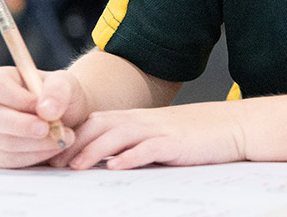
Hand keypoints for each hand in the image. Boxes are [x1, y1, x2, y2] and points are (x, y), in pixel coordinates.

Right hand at [0, 66, 86, 167]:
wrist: (66, 116)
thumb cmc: (57, 96)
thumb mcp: (64, 83)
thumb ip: (57, 90)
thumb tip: (45, 110)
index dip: (19, 99)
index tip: (42, 107)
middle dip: (24, 126)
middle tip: (49, 129)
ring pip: (4, 142)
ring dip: (36, 143)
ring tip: (60, 137)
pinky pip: (10, 160)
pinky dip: (34, 156)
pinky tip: (51, 147)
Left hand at [55, 102, 247, 170]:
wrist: (233, 127)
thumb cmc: (195, 136)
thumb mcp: (158, 136)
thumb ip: (133, 143)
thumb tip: (105, 160)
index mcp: (137, 119)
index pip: (96, 122)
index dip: (72, 137)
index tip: (54, 155)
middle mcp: (143, 121)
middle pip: (100, 126)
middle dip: (74, 145)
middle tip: (55, 164)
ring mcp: (159, 130)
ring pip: (118, 136)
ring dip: (94, 151)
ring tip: (76, 167)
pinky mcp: (175, 143)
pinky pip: (149, 148)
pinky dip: (130, 157)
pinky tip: (115, 166)